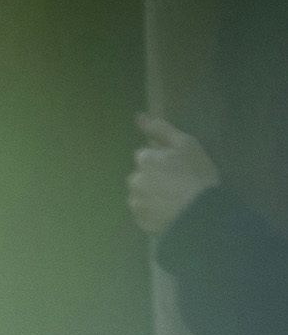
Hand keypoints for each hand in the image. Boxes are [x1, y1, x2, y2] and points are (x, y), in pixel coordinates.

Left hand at [129, 112, 219, 237]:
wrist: (200, 212)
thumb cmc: (197, 174)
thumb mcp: (185, 145)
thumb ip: (160, 130)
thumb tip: (139, 115)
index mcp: (144, 159)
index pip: (145, 155)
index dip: (160, 160)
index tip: (176, 167)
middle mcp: (134, 179)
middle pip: (141, 174)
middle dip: (153, 176)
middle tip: (176, 184)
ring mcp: (134, 201)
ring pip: (140, 193)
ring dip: (151, 194)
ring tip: (174, 198)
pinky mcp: (138, 219)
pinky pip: (143, 211)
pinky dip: (152, 210)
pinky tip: (169, 210)